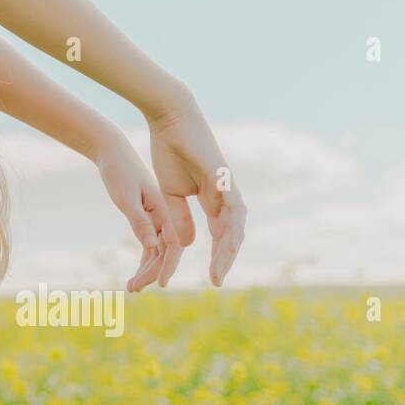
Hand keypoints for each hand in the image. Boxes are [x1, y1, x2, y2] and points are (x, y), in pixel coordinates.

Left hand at [92, 132, 183, 291]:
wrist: (111, 151)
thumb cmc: (118, 170)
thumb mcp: (125, 197)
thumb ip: (139, 221)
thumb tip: (152, 246)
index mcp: (166, 209)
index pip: (173, 246)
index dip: (167, 266)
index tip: (159, 285)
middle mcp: (165, 215)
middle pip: (165, 252)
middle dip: (153, 272)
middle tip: (133, 289)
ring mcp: (157, 216)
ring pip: (157, 250)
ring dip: (147, 269)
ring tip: (131, 287)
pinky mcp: (147, 215)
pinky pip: (150, 242)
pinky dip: (145, 258)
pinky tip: (137, 272)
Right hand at [146, 98, 246, 286]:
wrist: (170, 122)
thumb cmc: (169, 151)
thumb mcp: (171, 194)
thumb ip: (180, 217)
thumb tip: (189, 244)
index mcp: (210, 200)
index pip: (218, 235)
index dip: (214, 256)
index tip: (209, 278)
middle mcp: (224, 197)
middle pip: (230, 235)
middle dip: (223, 260)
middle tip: (215, 282)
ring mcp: (228, 188)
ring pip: (235, 226)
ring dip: (228, 250)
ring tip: (219, 270)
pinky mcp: (226, 178)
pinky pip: (235, 209)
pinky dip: (232, 229)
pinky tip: (227, 245)